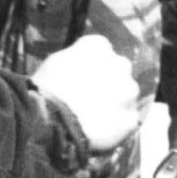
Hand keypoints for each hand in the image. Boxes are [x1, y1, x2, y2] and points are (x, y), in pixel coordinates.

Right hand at [32, 34, 139, 153]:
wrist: (50, 120)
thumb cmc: (46, 89)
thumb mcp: (56, 63)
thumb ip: (77, 58)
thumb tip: (81, 65)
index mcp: (99, 46)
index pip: (102, 51)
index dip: (92, 66)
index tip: (83, 78)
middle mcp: (120, 64)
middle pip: (119, 71)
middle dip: (109, 82)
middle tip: (91, 97)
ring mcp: (128, 92)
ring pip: (126, 96)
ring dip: (116, 103)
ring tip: (96, 117)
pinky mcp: (130, 117)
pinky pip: (127, 120)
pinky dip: (117, 125)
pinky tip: (100, 131)